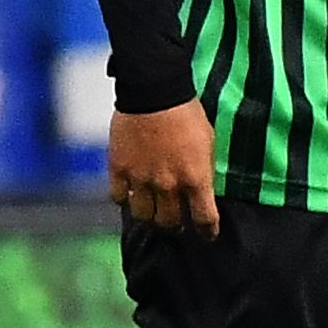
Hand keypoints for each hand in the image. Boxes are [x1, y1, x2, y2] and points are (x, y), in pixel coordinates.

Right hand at [109, 100, 221, 235]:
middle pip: (171, 222)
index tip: (208, 236)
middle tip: (178, 224)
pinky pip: (118, 198)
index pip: (205, 219)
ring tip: (153, 213)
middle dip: (177, 227)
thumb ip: (204, 170)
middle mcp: (168, 186)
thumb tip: (201, 189)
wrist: (154, 91)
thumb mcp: (208, 142)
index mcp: (196, 179)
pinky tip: (130, 195)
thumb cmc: (187, 113)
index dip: (208, 232)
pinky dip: (124, 200)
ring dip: (150, 217)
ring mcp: (141, 180)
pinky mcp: (119, 170)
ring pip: (144, 216)